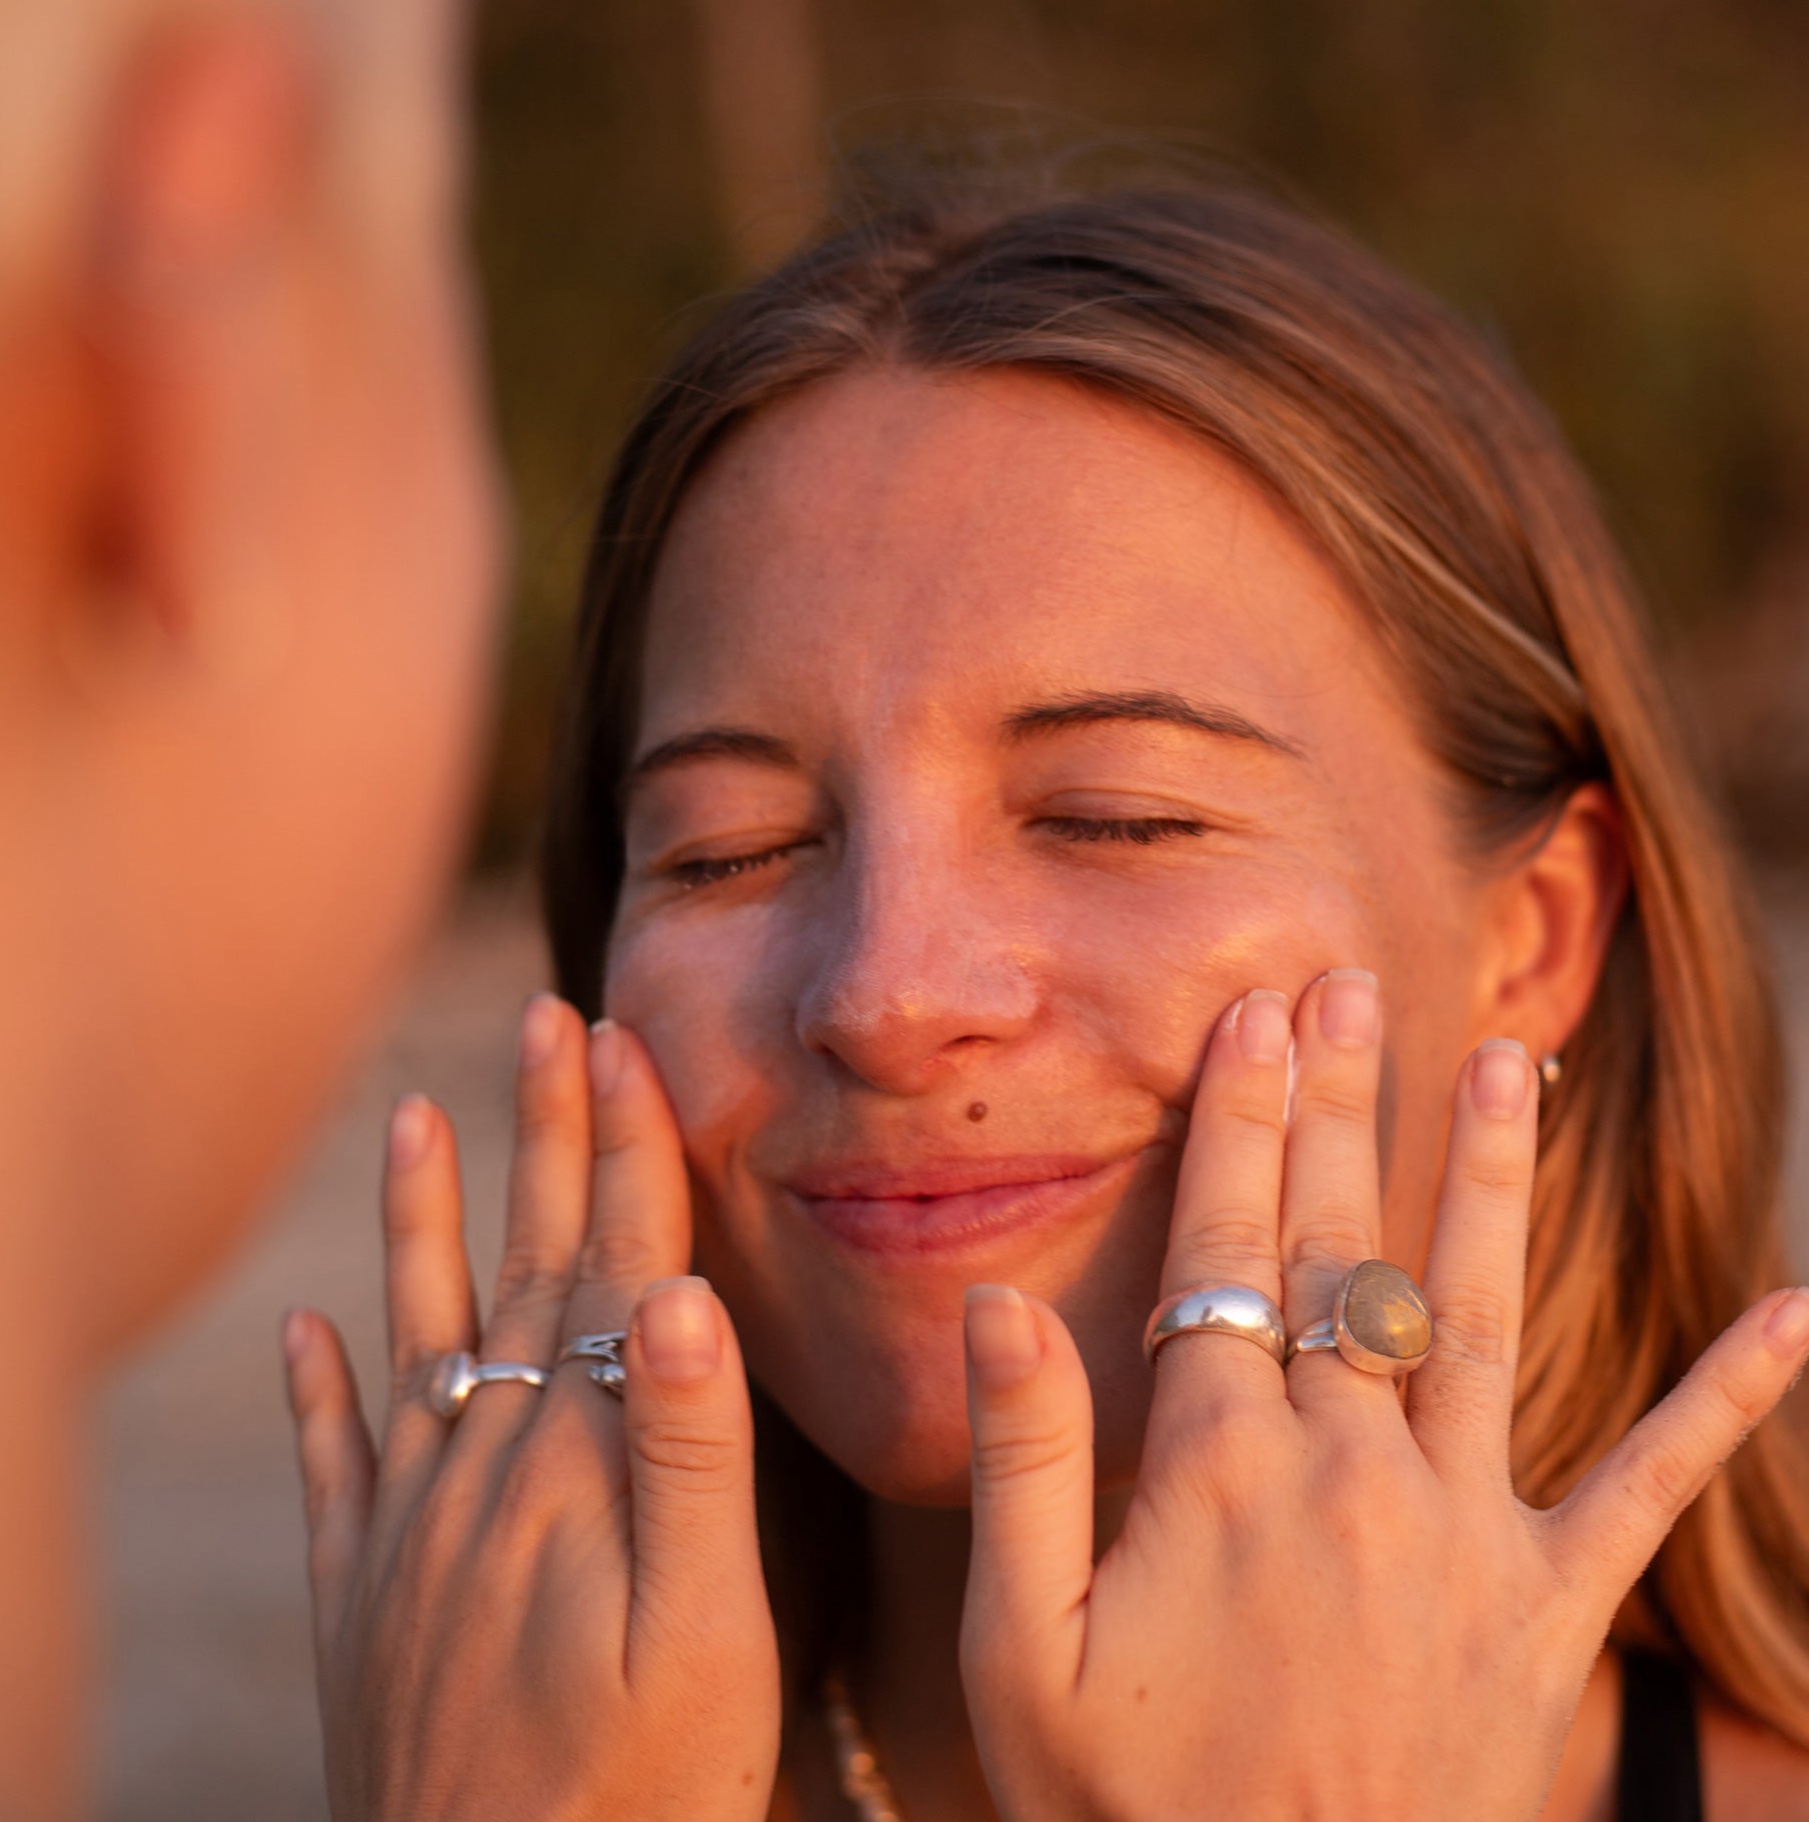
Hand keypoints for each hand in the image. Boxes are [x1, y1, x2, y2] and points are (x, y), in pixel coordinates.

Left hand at [282, 995, 779, 1821]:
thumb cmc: (640, 1794)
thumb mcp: (709, 1637)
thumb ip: (694, 1458)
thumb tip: (687, 1291)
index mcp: (582, 1457)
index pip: (613, 1261)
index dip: (626, 1144)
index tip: (623, 1032)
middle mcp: (486, 1461)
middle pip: (527, 1262)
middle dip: (546, 1133)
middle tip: (551, 1018)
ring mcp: (410, 1525)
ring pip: (420, 1331)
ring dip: (420, 1222)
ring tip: (411, 1119)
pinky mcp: (360, 1595)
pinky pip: (331, 1464)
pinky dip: (317, 1391)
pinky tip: (301, 1332)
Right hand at [958, 971, 1808, 1820]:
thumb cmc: (1124, 1808)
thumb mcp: (1022, 1649)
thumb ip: (1022, 1463)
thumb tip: (999, 1301)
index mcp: (1220, 1471)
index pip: (1230, 1254)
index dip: (1240, 1125)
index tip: (1255, 1017)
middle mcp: (1350, 1475)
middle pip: (1345, 1252)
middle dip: (1344, 1109)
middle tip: (1349, 987)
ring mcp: (1462, 1540)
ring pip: (1482, 1320)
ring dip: (1493, 1181)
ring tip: (1509, 1059)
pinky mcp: (1545, 1617)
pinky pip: (1645, 1495)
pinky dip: (1724, 1403)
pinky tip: (1793, 1313)